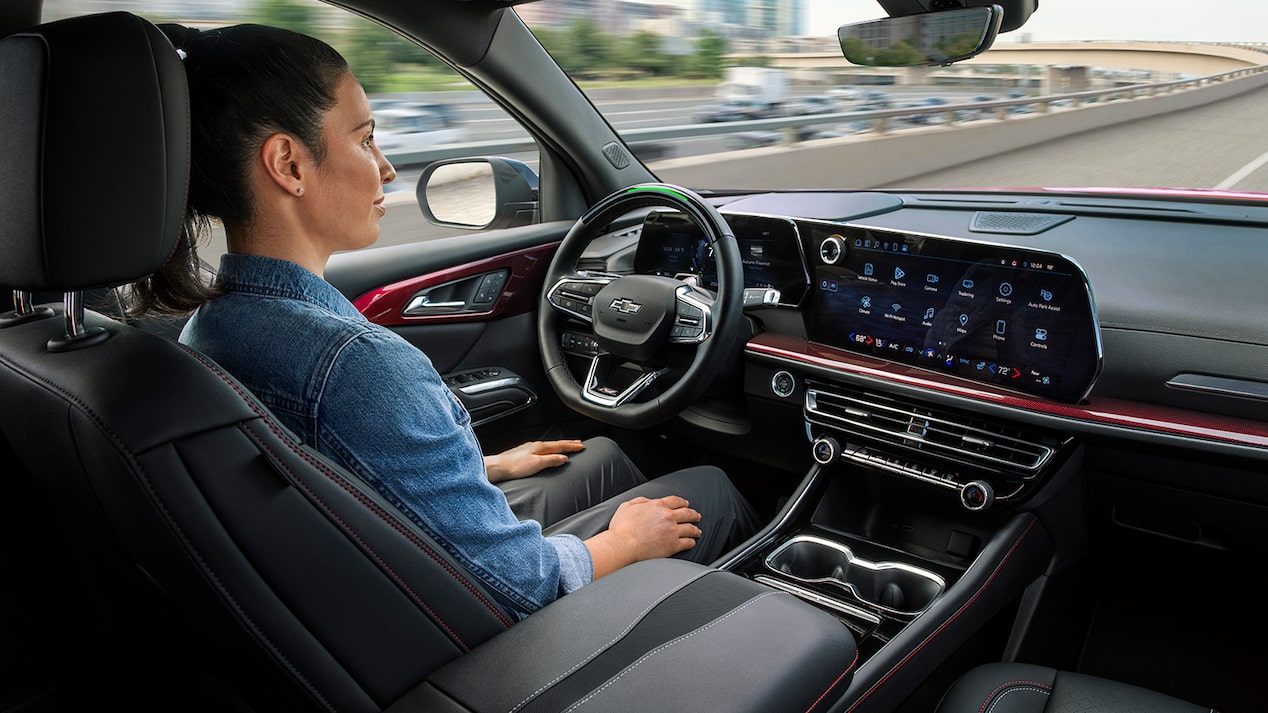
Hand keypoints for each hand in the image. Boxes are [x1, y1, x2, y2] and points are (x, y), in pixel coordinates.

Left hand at [483, 439, 584, 483]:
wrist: (498, 467)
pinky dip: (550, 449)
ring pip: (549, 446)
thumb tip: (563, 458)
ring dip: (559, 446)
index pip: (560, 445)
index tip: (582, 445)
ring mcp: (529, 448)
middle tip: (578, 443)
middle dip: (568, 443)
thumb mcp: (537, 464)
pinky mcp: (523, 453)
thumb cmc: (515, 466)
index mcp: (540, 447)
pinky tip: (549, 452)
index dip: (572, 446)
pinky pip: (542, 449)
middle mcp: (535, 445)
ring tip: (566, 446)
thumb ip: (551, 460)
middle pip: (556, 443)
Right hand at [585, 495, 701, 578]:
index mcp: (657, 505)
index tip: (686, 504)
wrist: (623, 545)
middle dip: (693, 514)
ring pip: (690, 528)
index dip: (682, 502)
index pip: (676, 501)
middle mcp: (668, 516)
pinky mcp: (673, 545)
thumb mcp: (627, 506)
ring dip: (695, 529)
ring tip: (697, 531)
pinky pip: (688, 542)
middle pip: (687, 513)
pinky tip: (692, 542)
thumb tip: (649, 502)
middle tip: (697, 516)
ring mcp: (672, 531)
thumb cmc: (622, 528)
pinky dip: (691, 541)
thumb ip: (641, 501)